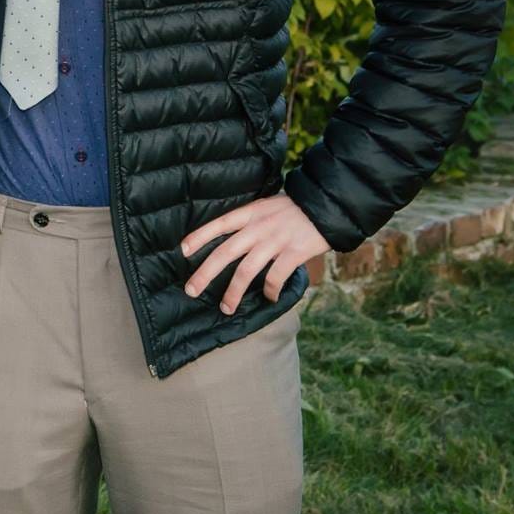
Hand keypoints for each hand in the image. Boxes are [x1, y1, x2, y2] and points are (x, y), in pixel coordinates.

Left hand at [182, 193, 331, 313]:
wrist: (330, 205)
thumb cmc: (297, 208)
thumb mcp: (268, 206)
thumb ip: (251, 220)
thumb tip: (233, 238)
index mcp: (251, 213)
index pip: (219, 224)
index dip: (200, 236)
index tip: (183, 251)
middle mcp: (259, 227)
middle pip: (225, 252)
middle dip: (205, 273)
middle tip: (191, 290)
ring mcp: (277, 240)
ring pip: (246, 270)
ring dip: (233, 291)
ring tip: (226, 308)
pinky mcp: (295, 252)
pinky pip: (276, 276)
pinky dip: (270, 290)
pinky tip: (268, 297)